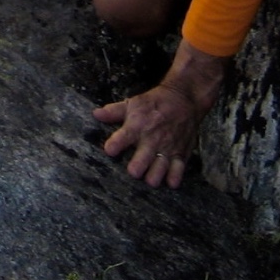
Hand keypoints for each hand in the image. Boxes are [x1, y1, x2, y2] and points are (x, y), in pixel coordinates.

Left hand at [93, 41, 225, 188]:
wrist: (184, 97)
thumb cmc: (155, 102)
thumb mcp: (133, 103)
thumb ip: (114, 112)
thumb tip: (95, 115)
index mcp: (137, 125)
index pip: (122, 138)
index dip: (114, 145)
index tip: (110, 150)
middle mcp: (152, 138)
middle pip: (141, 161)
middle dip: (135, 169)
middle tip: (133, 170)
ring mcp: (168, 147)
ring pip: (159, 170)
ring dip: (152, 177)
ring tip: (149, 178)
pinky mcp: (181, 153)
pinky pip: (178, 171)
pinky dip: (173, 179)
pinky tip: (168, 181)